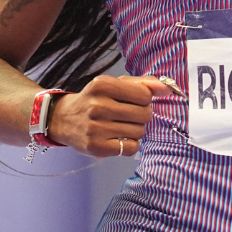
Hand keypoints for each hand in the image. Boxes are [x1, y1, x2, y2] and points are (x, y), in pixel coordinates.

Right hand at [48, 75, 168, 157]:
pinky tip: (119, 138)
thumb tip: (168, 89)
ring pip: (140, 132)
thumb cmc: (95, 99)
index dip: (144, 100)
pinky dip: (131, 144)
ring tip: (122, 126)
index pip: (144, 95)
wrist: (63, 119)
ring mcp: (95, 127)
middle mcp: (97, 105)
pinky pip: (131, 148)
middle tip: (128, 115)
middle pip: (144, 114)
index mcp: (102, 85)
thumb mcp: (114, 85)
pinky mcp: (96, 147)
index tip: (134, 101)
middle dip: (142, 115)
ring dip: (136, 130)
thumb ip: (143, 83)